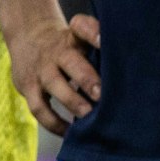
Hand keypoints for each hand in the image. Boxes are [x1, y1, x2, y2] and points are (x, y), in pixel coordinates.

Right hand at [2, 13, 101, 135]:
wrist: (29, 39)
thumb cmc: (68, 49)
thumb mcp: (81, 42)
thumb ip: (100, 56)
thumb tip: (131, 84)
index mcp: (73, 39)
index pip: (81, 27)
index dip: (92, 32)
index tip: (104, 42)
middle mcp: (57, 53)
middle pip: (71, 62)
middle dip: (87, 79)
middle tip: (101, 95)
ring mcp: (41, 71)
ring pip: (54, 86)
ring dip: (72, 102)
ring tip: (88, 117)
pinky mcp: (28, 88)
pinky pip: (40, 109)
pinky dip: (55, 124)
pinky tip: (71, 133)